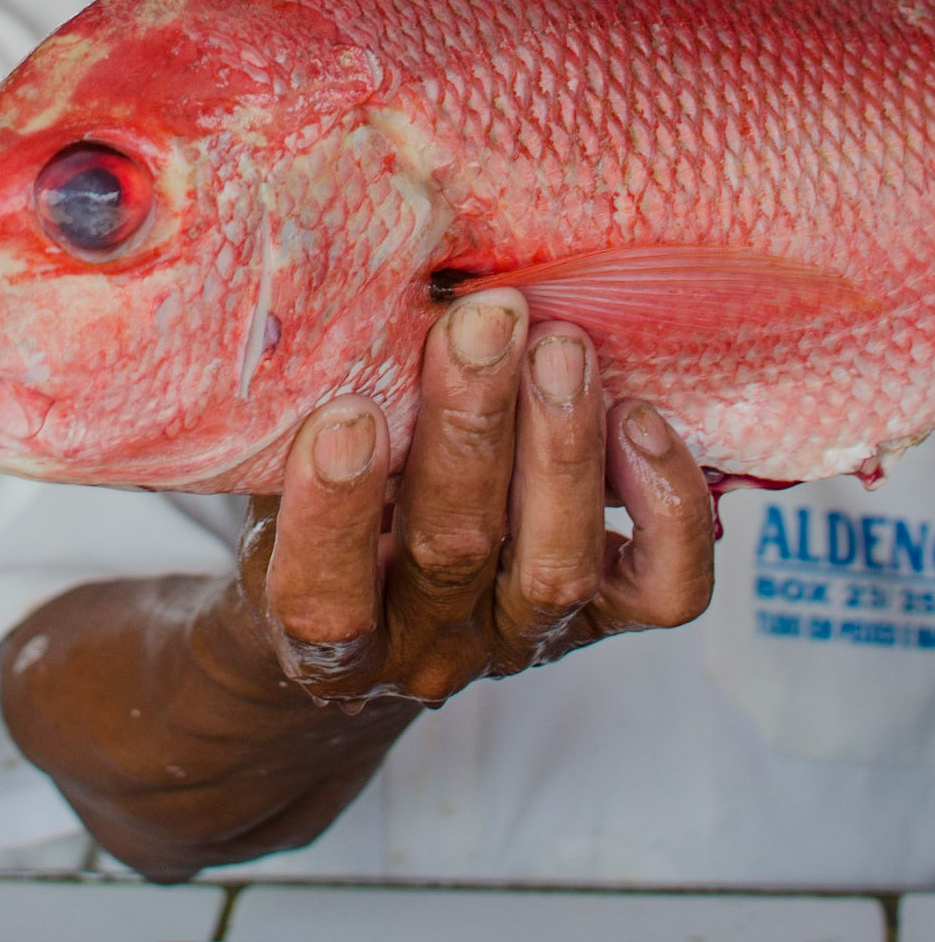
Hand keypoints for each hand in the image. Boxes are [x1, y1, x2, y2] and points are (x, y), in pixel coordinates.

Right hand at [236, 290, 714, 708]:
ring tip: (561, 344)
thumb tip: (327, 294)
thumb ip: (299, 417)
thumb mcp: (276, 476)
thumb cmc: (316, 508)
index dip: (336, 515)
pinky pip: (664, 590)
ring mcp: (522, 638)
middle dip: (469, 428)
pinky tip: (639, 417)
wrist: (368, 615)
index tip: (349, 416)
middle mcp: (427, 647)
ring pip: (556, 567)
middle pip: (451, 552)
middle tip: (483, 322)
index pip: (323, 600)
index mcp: (324, 632)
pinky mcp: (606, 621)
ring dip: (560, 445)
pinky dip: (664, 506)